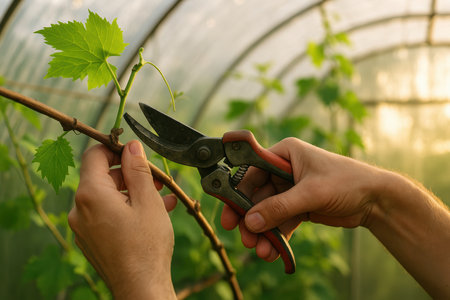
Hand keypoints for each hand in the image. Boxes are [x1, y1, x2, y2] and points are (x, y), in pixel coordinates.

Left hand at [68, 141, 176, 298]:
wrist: (141, 288)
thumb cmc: (146, 245)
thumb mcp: (147, 200)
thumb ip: (137, 169)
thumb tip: (131, 146)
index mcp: (90, 195)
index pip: (94, 155)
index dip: (116, 149)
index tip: (136, 154)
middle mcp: (80, 210)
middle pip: (102, 177)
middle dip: (130, 174)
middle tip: (156, 179)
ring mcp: (84, 227)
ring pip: (108, 197)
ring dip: (133, 193)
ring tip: (161, 197)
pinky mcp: (92, 240)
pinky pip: (107, 215)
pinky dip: (127, 209)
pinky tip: (153, 213)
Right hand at [221, 137, 379, 261]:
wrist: (375, 200)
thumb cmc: (347, 182)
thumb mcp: (311, 193)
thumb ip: (279, 207)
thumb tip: (250, 222)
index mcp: (284, 154)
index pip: (252, 170)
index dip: (238, 192)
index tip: (229, 213)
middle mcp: (284, 170)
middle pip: (257, 195)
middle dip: (250, 218)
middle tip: (244, 237)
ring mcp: (290, 189)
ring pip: (267, 212)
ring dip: (262, 231)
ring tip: (260, 250)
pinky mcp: (298, 206)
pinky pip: (281, 222)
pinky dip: (276, 236)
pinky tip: (272, 251)